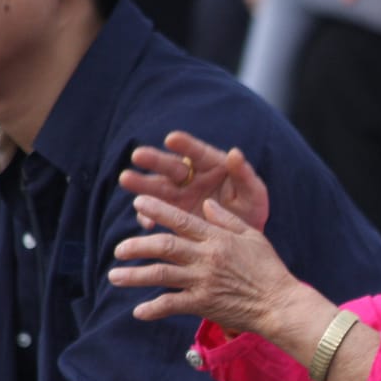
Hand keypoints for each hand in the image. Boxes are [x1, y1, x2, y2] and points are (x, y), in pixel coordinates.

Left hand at [109, 194, 298, 333]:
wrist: (279, 304)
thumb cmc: (269, 269)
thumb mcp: (253, 236)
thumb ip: (227, 219)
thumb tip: (206, 204)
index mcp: (218, 238)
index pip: (181, 220)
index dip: (157, 210)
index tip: (138, 203)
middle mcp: (207, 258)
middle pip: (164, 246)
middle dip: (137, 246)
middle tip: (119, 249)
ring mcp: (203, 281)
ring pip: (161, 274)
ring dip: (134, 275)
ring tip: (114, 276)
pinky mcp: (203, 304)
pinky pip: (172, 304)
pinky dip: (153, 308)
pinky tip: (138, 311)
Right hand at [119, 130, 269, 232]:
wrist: (242, 241)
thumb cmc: (251, 210)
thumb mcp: (254, 194)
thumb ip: (245, 175)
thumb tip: (235, 153)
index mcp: (213, 165)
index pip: (198, 152)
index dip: (185, 145)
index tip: (171, 139)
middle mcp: (191, 177)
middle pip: (171, 166)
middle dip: (154, 160)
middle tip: (138, 155)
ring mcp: (178, 196)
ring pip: (157, 187)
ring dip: (141, 183)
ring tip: (125, 179)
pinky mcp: (170, 215)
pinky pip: (155, 213)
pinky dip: (149, 216)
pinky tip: (146, 221)